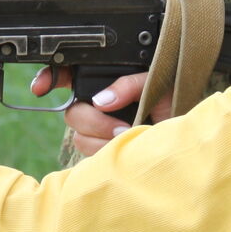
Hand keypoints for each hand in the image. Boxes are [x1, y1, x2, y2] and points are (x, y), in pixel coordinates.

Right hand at [28, 68, 168, 157]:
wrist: (189, 137)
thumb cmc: (175, 104)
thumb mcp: (154, 82)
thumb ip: (127, 85)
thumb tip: (102, 100)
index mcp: (106, 82)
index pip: (68, 76)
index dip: (50, 78)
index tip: (41, 88)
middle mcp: (99, 105)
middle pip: (71, 112)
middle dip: (92, 121)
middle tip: (119, 126)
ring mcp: (100, 130)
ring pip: (79, 136)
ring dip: (102, 139)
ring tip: (129, 137)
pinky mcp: (103, 152)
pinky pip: (89, 155)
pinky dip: (106, 152)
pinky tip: (123, 149)